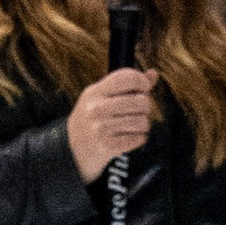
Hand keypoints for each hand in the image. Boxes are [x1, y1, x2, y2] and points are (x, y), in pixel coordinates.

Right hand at [68, 66, 157, 181]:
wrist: (72, 150)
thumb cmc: (91, 120)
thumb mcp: (102, 97)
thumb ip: (128, 85)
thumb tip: (153, 74)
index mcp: (95, 92)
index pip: (127, 78)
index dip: (142, 81)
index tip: (144, 88)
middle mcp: (97, 109)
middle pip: (140, 101)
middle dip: (146, 107)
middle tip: (139, 111)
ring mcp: (101, 128)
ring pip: (142, 121)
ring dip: (143, 125)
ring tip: (134, 126)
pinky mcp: (108, 146)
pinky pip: (138, 138)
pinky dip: (139, 138)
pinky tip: (130, 136)